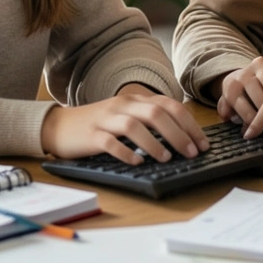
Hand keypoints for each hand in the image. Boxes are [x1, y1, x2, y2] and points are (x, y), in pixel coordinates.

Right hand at [40, 91, 208, 164]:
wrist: (59, 125)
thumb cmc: (99, 124)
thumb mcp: (127, 116)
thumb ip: (151, 121)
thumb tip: (184, 138)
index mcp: (135, 100)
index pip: (170, 106)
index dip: (189, 124)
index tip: (203, 143)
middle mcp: (123, 105)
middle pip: (156, 113)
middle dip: (178, 134)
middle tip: (192, 152)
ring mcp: (106, 119)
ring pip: (134, 125)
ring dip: (154, 142)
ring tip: (167, 158)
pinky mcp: (91, 135)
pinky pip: (110, 142)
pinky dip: (125, 152)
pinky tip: (137, 162)